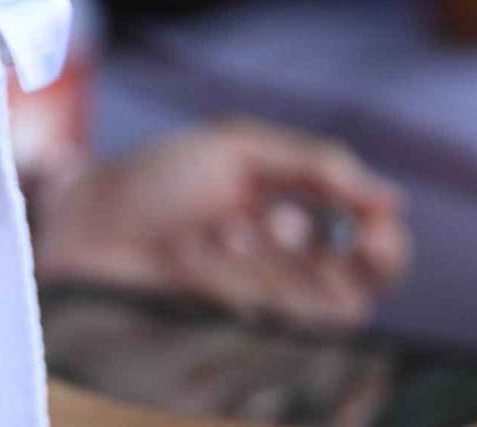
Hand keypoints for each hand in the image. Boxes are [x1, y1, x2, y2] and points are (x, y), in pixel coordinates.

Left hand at [33, 117, 409, 328]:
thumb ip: (313, 165)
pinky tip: (212, 248)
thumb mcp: (236, 148)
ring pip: (328, 308)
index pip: (363, 233)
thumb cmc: (152, 179)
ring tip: (235, 229)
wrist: (84, 223)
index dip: (382, 232)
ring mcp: (258, 295)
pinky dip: (259, 287)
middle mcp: (282, 257)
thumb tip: (391, 197)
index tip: (376, 220)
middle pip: (360, 279)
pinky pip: (281, 329)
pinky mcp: (233, 329)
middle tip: (358, 239)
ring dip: (294, 265)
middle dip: (371, 260)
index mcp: (289, 205)